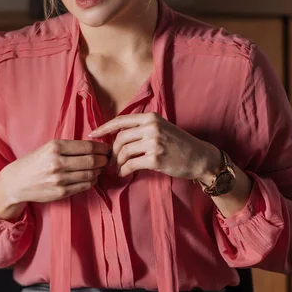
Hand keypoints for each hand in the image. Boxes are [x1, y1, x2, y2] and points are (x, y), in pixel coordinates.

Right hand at [0, 140, 109, 219]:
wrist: (15, 183)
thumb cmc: (33, 163)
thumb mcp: (47, 148)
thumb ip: (68, 147)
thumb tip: (94, 147)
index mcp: (55, 147)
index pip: (87, 146)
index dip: (101, 147)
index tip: (107, 148)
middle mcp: (58, 162)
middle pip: (92, 160)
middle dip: (104, 159)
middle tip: (107, 158)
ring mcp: (60, 179)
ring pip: (91, 174)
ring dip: (99, 171)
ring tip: (100, 168)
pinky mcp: (61, 192)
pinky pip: (85, 186)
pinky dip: (92, 181)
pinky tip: (92, 177)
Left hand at [89, 113, 221, 180]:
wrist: (198, 158)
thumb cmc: (178, 144)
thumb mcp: (161, 128)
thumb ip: (142, 128)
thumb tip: (116, 136)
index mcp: (151, 118)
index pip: (121, 120)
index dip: (104, 128)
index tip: (92, 134)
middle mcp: (152, 128)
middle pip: (120, 138)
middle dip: (112, 151)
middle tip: (111, 160)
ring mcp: (154, 143)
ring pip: (123, 152)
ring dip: (117, 163)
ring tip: (118, 168)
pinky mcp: (155, 159)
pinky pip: (131, 165)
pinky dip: (123, 171)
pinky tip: (124, 174)